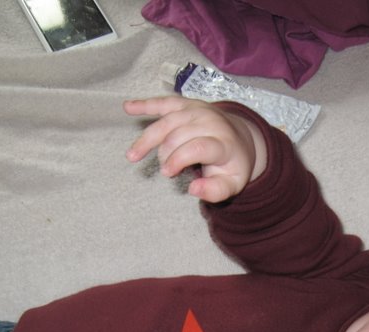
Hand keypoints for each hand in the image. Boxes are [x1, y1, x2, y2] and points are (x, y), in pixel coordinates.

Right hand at [124, 96, 267, 203]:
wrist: (240, 139)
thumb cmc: (232, 165)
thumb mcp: (232, 184)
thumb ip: (215, 191)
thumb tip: (193, 190)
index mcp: (224, 142)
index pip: (197, 147)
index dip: (179, 159)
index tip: (167, 173)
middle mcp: (211, 121)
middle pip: (178, 135)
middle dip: (165, 154)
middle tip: (165, 171)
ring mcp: (198, 110)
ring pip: (167, 121)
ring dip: (147, 138)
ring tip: (132, 156)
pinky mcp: (186, 104)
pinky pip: (164, 103)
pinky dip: (145, 105)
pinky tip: (127, 107)